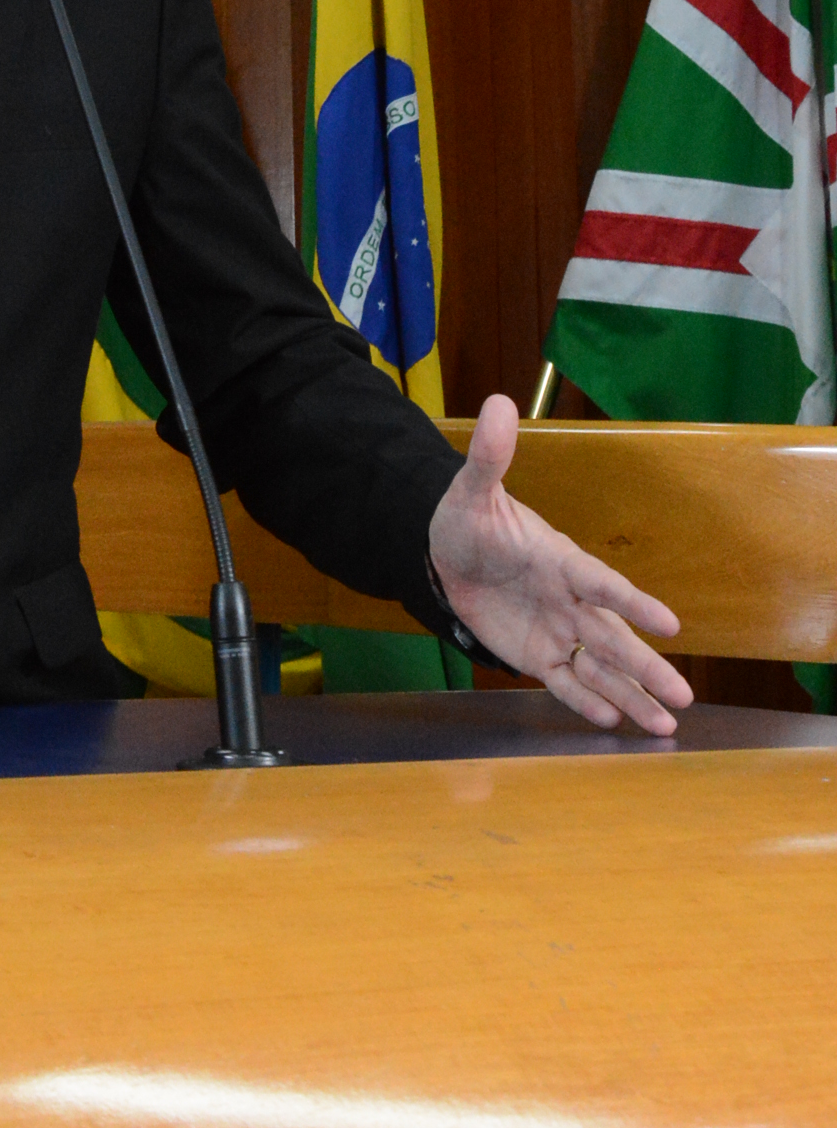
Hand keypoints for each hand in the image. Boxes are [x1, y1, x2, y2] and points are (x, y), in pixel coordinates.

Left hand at [428, 393, 693, 735]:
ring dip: (632, 694)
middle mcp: (569, 601)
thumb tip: (497, 403)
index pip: (601, 584)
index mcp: (562, 561)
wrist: (443, 553)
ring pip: (601, 668)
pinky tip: (615, 722)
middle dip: (647, 667)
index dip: (632, 604)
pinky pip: (566, 682)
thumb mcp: (472, 489)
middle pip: (614, 638)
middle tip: (684, 696)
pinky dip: (586, 701)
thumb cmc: (468, 520)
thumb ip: (489, 456)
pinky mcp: (536, 655)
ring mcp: (556, 630)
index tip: (669, 623)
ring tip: (667, 724)